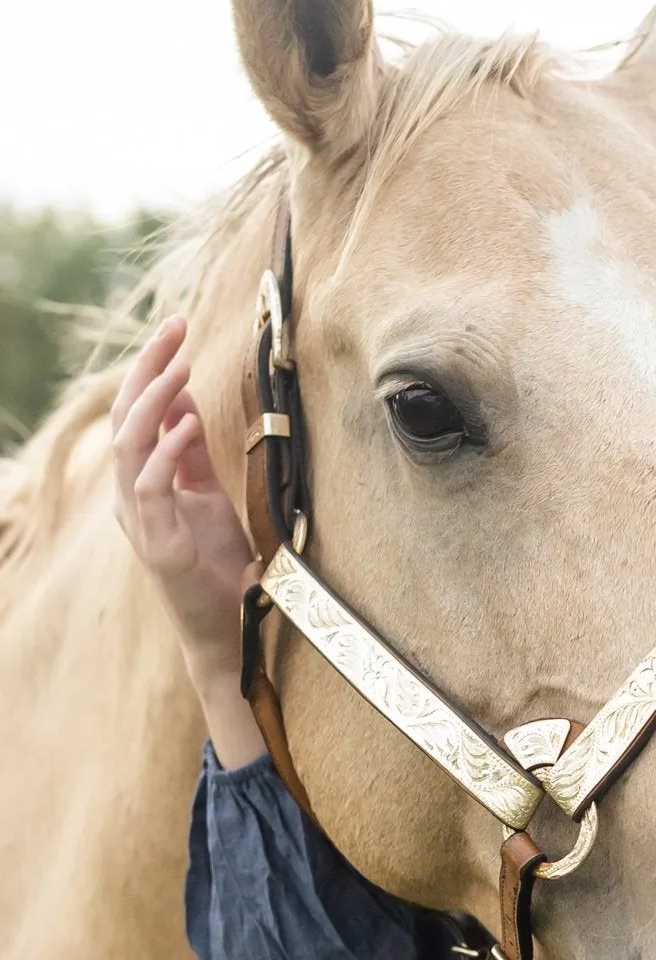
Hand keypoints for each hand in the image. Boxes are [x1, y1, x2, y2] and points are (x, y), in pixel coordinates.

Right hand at [111, 317, 265, 765]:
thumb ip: (193, 452)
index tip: (177, 327)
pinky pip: (150, 488)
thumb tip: (187, 400)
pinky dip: (166, 453)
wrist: (225, 631)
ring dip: (154, 401)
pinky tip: (185, 425)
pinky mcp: (158, 545)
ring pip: (129, 446)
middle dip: (148, 368)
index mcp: (143, 481)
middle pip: (126, 417)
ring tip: (180, 366)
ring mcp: (141, 522)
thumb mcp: (209, 495)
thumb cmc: (219, 565)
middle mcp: (132, 496)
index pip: (137, 411)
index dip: (152, 367)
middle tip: (173, 327)